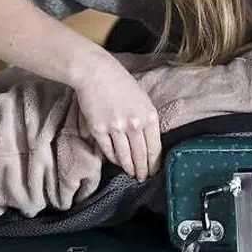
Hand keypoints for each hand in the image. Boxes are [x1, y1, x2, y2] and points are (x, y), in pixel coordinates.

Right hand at [71, 54, 162, 180]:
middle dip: (143, 169)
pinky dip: (113, 158)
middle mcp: (134, 124)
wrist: (96, 73)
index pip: (155, 147)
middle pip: (141, 154)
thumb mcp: (143, 99)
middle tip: (143, 178)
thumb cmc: (121, 83)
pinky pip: (108, 150)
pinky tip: (117, 162)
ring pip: (124, 156)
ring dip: (128, 167)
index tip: (154, 170)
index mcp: (149, 116)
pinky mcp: (99, 130)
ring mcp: (116, 128)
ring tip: (131, 173)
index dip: (154, 162)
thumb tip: (148, 142)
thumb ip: (146, 119)